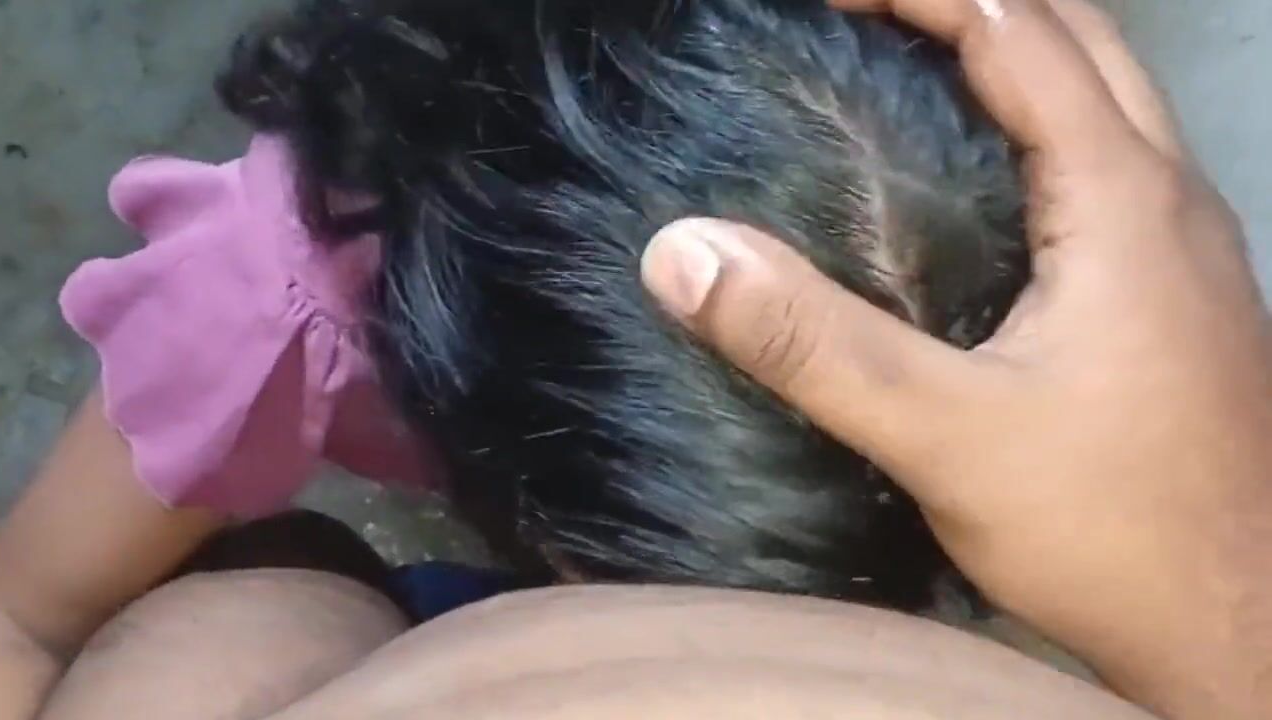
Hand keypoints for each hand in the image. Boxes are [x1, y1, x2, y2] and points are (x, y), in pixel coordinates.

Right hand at [640, 2, 1271, 718]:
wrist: (1246, 633)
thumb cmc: (1113, 530)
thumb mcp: (946, 437)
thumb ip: (813, 344)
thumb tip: (679, 252)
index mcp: (1122, 198)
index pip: (1017, 28)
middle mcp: (1171, 195)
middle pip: (1077, 34)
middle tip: (861, 17)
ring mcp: (1187, 244)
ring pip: (1106, 93)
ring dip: (1012, 51)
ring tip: (904, 67)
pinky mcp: (1179, 294)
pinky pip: (1109, 159)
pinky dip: (1036, 123)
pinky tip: (972, 185)